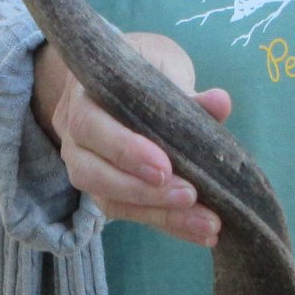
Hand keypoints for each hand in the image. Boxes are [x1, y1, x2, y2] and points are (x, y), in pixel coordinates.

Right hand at [33, 32, 231, 245]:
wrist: (118, 79)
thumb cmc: (140, 67)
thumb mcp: (162, 64)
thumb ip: (185, 89)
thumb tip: (219, 104)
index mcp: (83, 97)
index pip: (91, 127)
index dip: (124, 150)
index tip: (165, 167)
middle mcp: (75, 137)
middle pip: (92, 172)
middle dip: (141, 190)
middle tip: (190, 196)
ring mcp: (87, 167)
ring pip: (108, 200)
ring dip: (160, 215)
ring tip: (206, 224)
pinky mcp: (107, 191)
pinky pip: (129, 213)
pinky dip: (167, 223)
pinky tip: (201, 230)